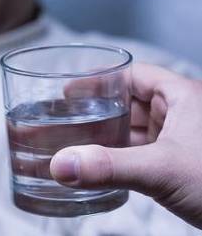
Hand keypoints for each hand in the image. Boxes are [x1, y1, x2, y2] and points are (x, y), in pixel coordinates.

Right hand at [51, 63, 201, 228]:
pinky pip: (143, 154)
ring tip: (75, 142)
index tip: (71, 89)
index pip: (134, 75)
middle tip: (66, 118)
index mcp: (183, 97)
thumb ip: (109, 167)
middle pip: (131, 103)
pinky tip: (102, 167)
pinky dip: (121, 158)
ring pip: (136, 131)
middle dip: (98, 111)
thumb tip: (62, 164)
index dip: (101, 79)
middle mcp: (183, 114)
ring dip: (108, 137)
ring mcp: (183, 141)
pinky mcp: (181, 166)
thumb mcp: (162, 170)